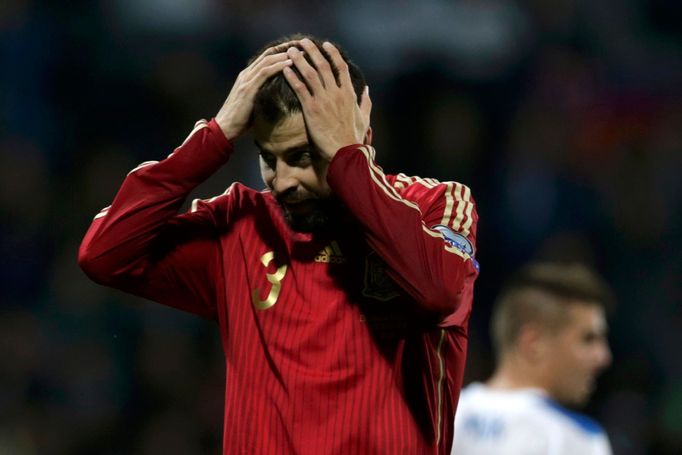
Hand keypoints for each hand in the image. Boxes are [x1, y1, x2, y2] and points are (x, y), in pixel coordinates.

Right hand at [215, 43, 295, 139]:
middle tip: (302, 44)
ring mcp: (246, 79)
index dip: (282, 50)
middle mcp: (247, 74)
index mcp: (248, 76)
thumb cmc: (242, 120)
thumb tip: (282, 98)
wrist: (225, 127)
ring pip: (267, 60)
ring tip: (300, 51)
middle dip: (286, 48)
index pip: (267, 57)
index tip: (297, 48)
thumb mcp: (255, 103)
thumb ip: (265, 95)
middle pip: (268, 54)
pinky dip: (278, 66)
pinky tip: (290, 63)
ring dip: (284, 54)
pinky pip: (265, 72)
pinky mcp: (248, 88)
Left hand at [282, 39, 370, 159]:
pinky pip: (300, 88)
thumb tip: (367, 89)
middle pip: (323, 65)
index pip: (341, 67)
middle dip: (312, 50)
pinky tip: (285, 69)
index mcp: (349, 94)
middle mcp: (336, 93)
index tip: (326, 45)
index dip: (333, 54)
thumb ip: (366, 102)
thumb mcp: (365, 118)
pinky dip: (292, 77)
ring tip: (290, 50)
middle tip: (302, 41)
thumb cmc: (354, 138)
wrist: (345, 152)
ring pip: (310, 73)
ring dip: (299, 59)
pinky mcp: (311, 109)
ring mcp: (323, 100)